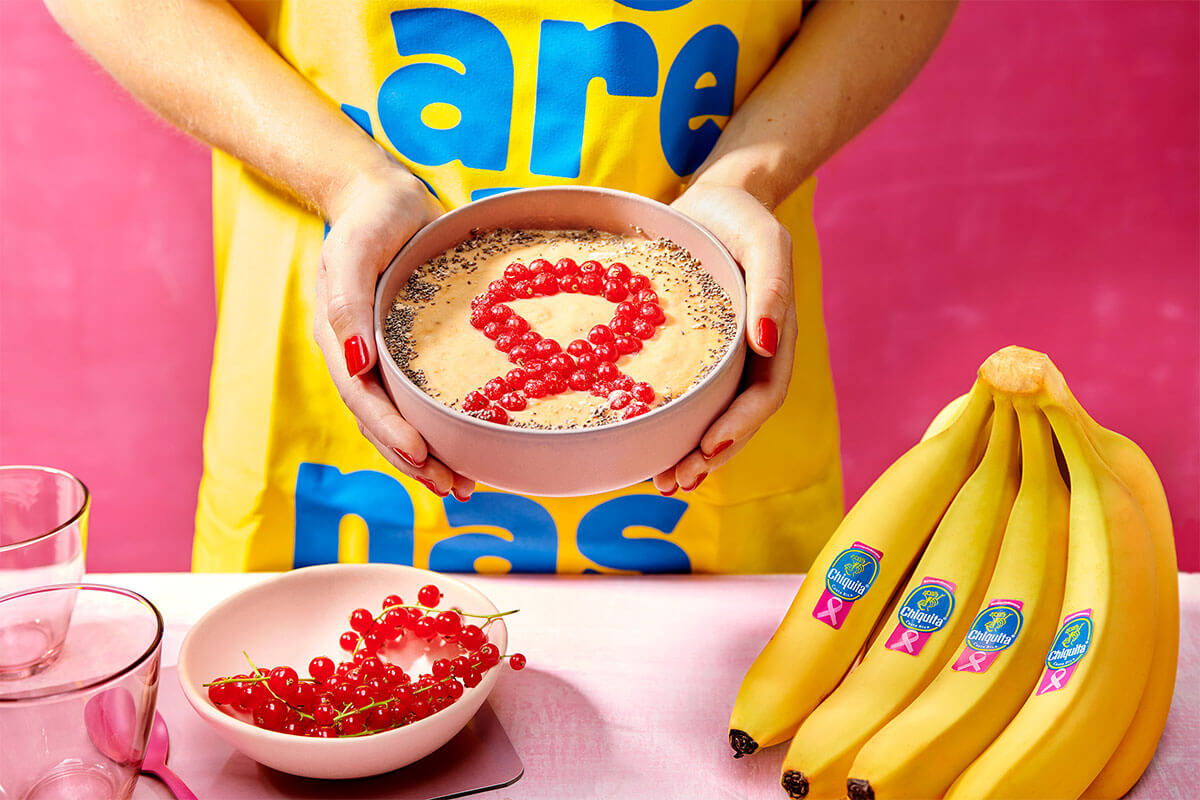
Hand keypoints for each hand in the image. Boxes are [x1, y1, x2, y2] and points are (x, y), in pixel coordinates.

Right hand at [313, 166, 474, 499]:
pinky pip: (422, 401)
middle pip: (383, 423)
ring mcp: (385, 360)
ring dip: (430, 458)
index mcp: (341, 340)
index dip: (390, 431)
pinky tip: (471, 448)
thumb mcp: (354, 250)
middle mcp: (361, 358)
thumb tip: (354, 362)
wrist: (384, 198)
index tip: (421, 455)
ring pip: (403, 421)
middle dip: (416, 462)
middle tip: (455, 489)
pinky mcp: (411, 354)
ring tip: (465, 487)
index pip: (363, 397)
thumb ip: (347, 302)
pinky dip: (443, 429)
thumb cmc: (368, 219)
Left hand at [656, 183, 797, 493]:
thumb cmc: (740, 217)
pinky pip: (688, 400)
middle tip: (675, 481)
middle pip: (738, 420)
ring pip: (712, 419)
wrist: (714, 203)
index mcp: (775, 338)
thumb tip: (769, 342)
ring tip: (663, 482)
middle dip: (709, 455)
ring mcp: (723, 362)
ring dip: (691, 454)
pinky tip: (647, 449)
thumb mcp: (763, 239)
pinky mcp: (694, 358)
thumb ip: (773, 285)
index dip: (740, 424)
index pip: (764, 394)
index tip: (709, 445)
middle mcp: (751, 358)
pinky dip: (672, 428)